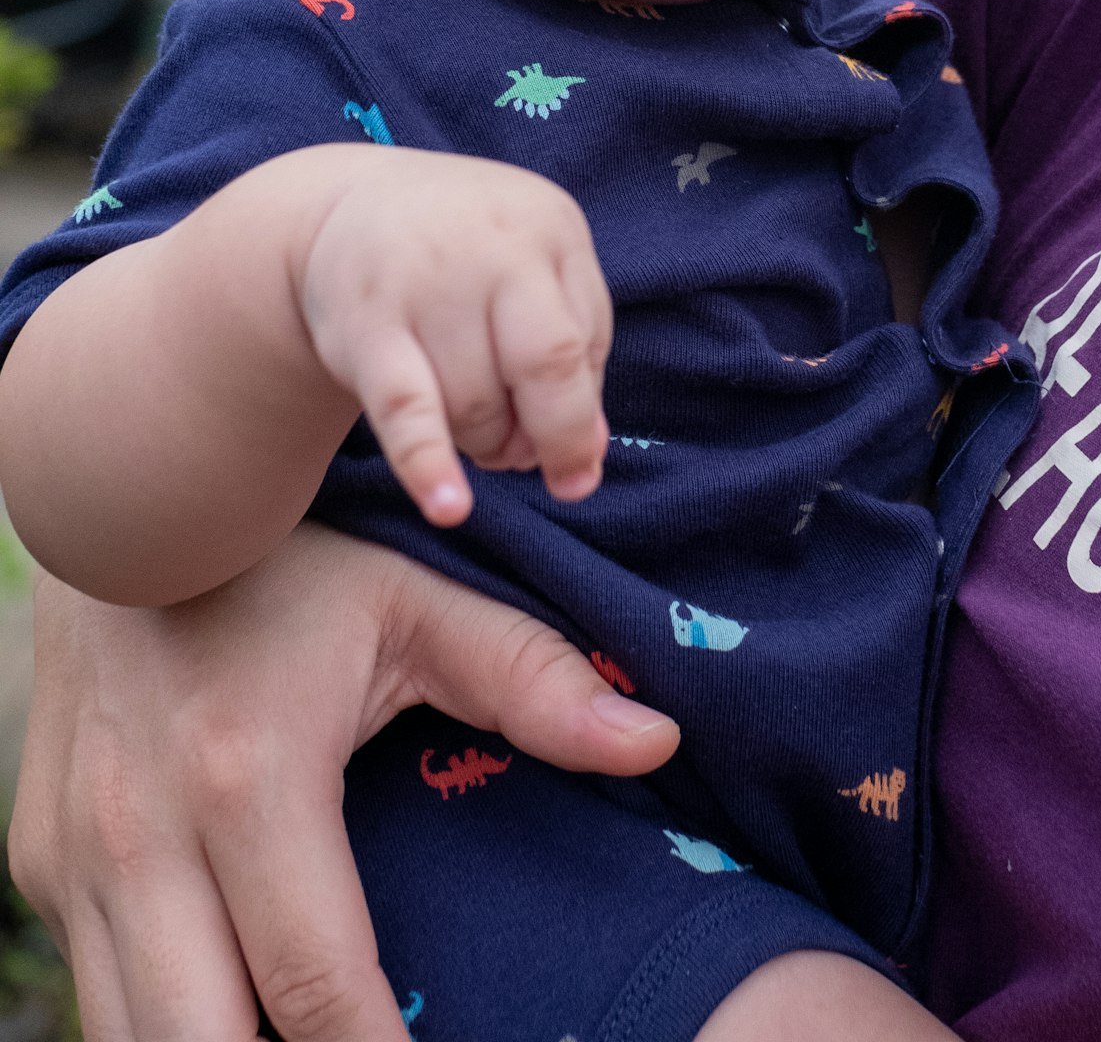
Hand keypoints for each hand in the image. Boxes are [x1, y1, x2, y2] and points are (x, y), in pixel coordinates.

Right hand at [9, 525, 678, 1041]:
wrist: (125, 493)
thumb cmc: (289, 556)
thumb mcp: (413, 600)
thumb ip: (531, 677)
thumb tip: (658, 740)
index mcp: (246, 777)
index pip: (318, 991)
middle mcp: (138, 833)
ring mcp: (70, 856)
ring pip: (129, 1041)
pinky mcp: (36, 861)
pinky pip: (95, 988)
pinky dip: (163, 1021)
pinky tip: (237, 1010)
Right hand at [301, 151, 611, 518]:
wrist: (351, 210)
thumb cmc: (469, 256)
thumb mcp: (536, 274)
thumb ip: (575, 354)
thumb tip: (587, 459)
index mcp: (549, 226)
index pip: (583, 343)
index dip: (579, 416)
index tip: (574, 466)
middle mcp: (494, 244)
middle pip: (543, 367)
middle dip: (548, 436)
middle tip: (523, 462)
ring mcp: (427, 282)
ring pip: (476, 402)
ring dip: (482, 442)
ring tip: (473, 432)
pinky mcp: (366, 325)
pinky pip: (405, 409)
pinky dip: (429, 464)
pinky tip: (449, 507)